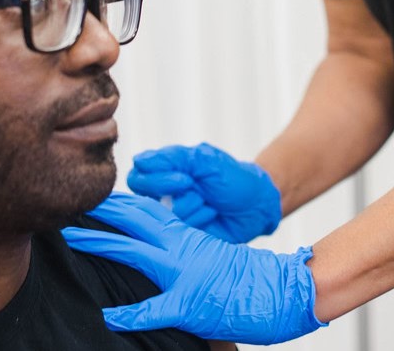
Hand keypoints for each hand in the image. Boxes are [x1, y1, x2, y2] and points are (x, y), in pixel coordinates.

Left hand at [62, 192, 325, 344]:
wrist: (284, 290)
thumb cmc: (252, 280)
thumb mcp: (214, 258)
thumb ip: (188, 254)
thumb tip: (167, 254)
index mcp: (189, 238)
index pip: (147, 214)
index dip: (118, 205)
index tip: (93, 198)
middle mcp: (184, 249)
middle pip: (134, 223)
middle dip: (100, 215)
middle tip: (68, 208)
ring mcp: (186, 274)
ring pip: (136, 253)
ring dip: (102, 244)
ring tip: (71, 240)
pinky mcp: (192, 303)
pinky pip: (155, 310)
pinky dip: (130, 314)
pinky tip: (108, 317)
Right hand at [126, 143, 281, 243]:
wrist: (256, 204)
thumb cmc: (231, 177)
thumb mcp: (204, 160)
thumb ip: (172, 158)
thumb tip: (139, 160)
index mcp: (163, 172)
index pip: (137, 177)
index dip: (157, 180)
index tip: (185, 178)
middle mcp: (162, 196)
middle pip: (144, 200)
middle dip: (177, 194)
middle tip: (198, 189)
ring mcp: (172, 217)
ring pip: (167, 217)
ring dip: (195, 206)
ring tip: (211, 202)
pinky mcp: (183, 236)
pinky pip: (180, 231)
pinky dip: (202, 220)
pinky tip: (213, 215)